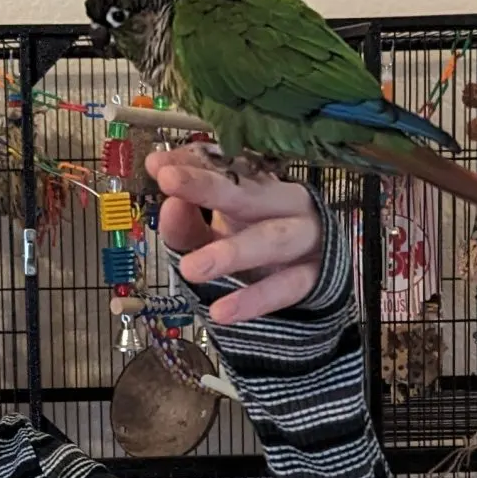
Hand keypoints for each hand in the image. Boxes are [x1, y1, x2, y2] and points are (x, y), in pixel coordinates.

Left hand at [146, 150, 321, 325]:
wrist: (318, 276)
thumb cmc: (259, 243)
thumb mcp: (216, 232)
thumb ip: (188, 222)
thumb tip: (168, 205)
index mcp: (258, 184)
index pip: (223, 166)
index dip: (192, 165)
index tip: (158, 166)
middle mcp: (285, 202)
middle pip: (246, 192)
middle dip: (207, 187)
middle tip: (168, 181)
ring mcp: (305, 237)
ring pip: (270, 240)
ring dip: (231, 253)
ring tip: (190, 269)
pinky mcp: (315, 275)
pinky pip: (284, 287)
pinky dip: (253, 300)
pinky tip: (221, 312)